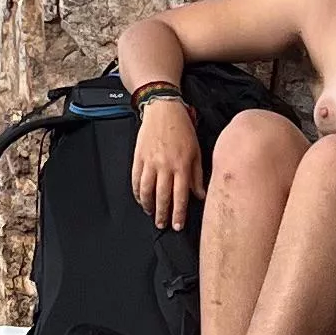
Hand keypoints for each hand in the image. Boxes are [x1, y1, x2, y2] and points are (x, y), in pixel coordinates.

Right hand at [132, 94, 202, 229]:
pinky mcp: (139, 157)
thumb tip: (200, 194)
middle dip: (162, 214)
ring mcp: (150, 162)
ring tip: (151, 213)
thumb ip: (197, 175)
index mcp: (181, 165)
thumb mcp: (196, 151)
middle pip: (162, 197)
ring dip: (148, 205)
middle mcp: (165, 166)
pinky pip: (135, 179)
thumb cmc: (182, 128)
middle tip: (162, 225)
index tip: (177, 225)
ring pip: (146, 190)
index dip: (178, 214)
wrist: (163, 109)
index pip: (180, 196)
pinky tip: (140, 198)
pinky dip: (136, 192)